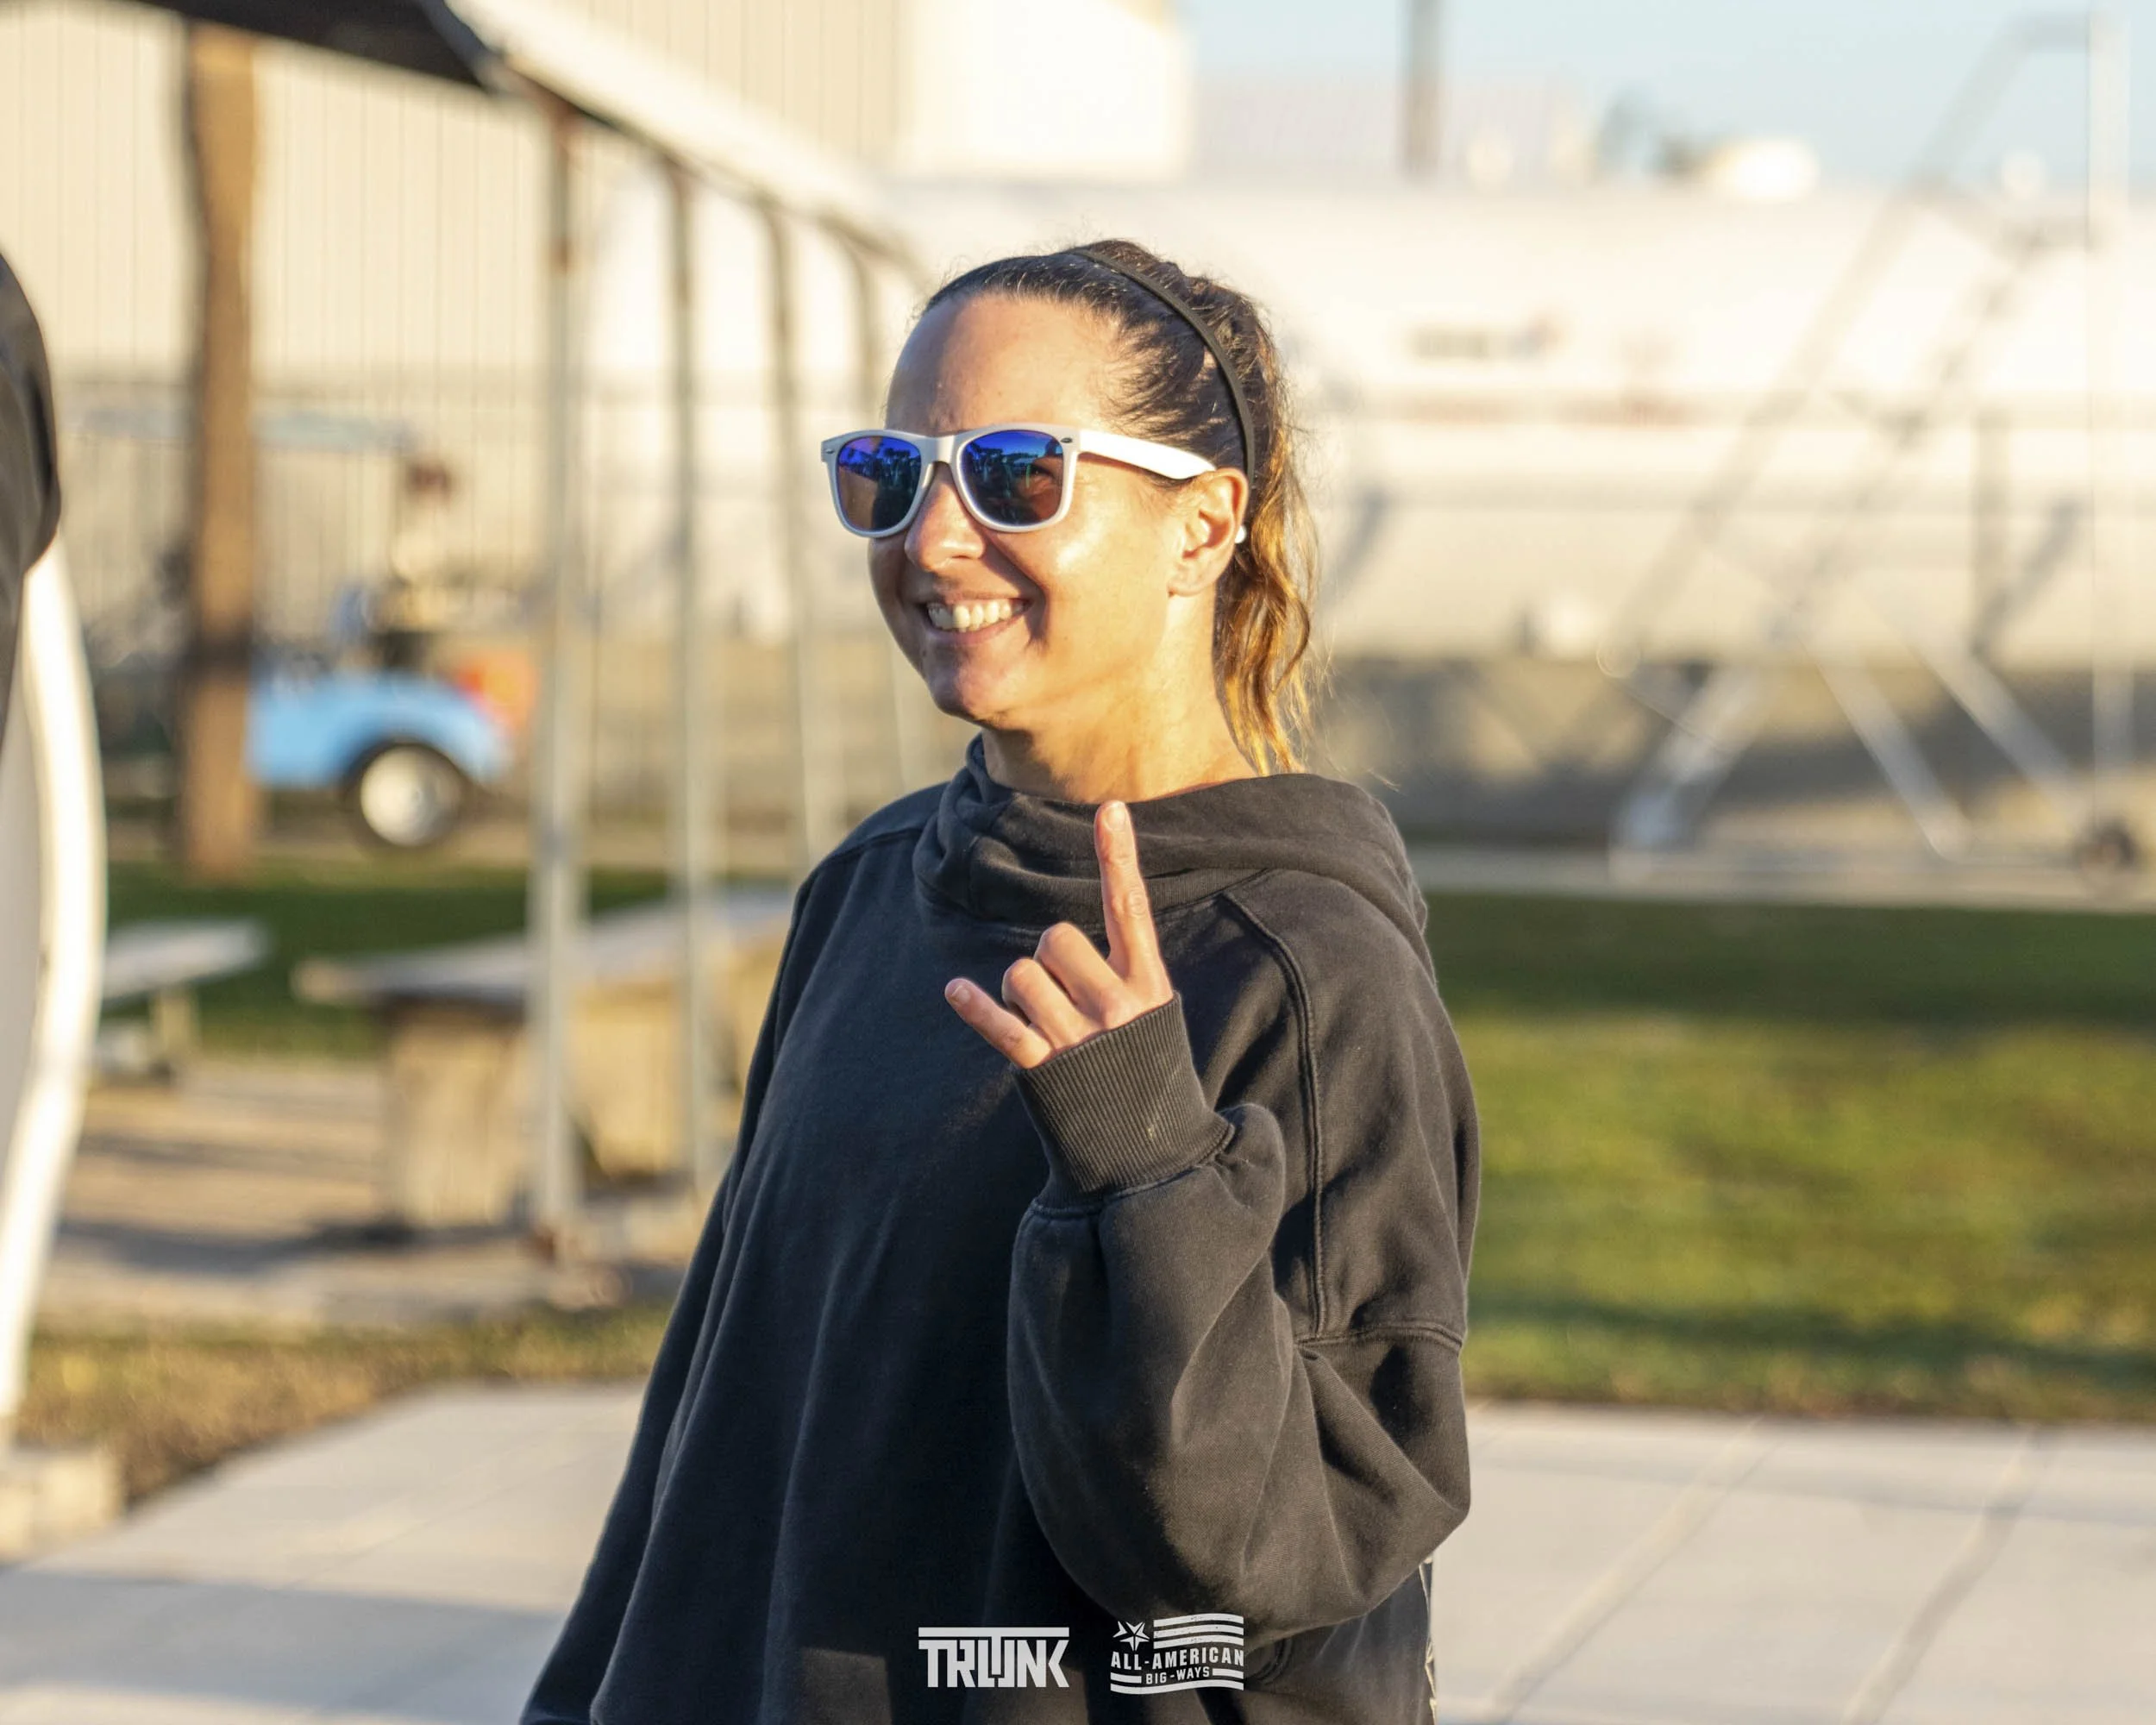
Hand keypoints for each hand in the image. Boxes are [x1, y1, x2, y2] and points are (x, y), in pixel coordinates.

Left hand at [944, 800, 1174, 1069]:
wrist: (1150, 1158)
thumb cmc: (1143, 1074)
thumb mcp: (1154, 1016)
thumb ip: (1125, 971)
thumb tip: (1068, 936)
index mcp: (1149, 985)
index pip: (1131, 907)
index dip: (1120, 856)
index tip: (1110, 808)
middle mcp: (1119, 1005)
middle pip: (1055, 938)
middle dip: (1045, 959)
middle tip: (1058, 996)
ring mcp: (1083, 1038)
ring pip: (1022, 974)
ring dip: (1017, 994)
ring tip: (1042, 1024)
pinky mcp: (1048, 1069)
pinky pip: (1002, 1026)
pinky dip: (976, 1008)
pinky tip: (956, 994)